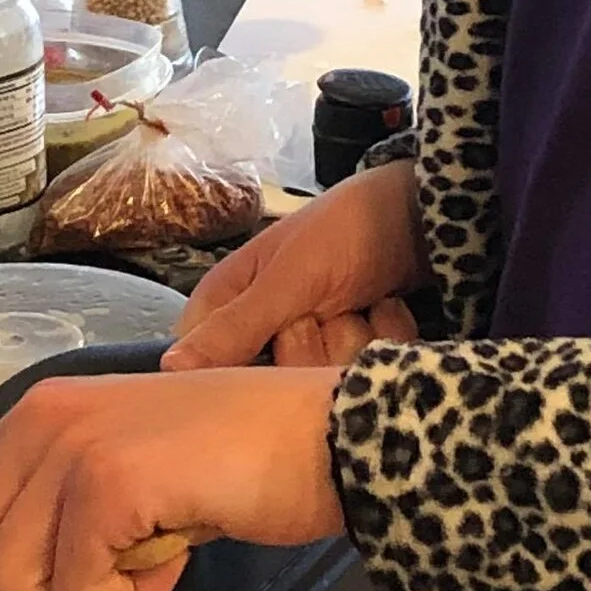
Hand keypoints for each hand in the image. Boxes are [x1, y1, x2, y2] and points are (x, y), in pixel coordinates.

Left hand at [0, 367, 342, 590]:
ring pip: (15, 583)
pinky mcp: (107, 484)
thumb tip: (9, 582)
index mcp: (36, 416)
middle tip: (106, 588)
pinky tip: (172, 558)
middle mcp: (40, 420)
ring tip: (147, 561)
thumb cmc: (239, 463)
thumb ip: (58, 508)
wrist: (321, 436)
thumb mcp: (124, 475)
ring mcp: (71, 448)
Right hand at [166, 161, 424, 373]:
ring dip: (353, 337)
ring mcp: (313, 338)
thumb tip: (166, 371)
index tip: (272, 352)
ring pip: (318, 378)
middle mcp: (266, 325)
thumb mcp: (289, 278)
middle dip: (310, 344)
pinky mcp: (354, 348)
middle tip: (328, 306)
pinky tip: (388, 304)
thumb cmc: (345, 229)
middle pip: (269, 379)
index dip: (236, 370)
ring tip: (364, 298)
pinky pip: (362, 370)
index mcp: (230, 300)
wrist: (424, 210)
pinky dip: (382, 335)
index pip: (203, 365)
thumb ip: (235, 327)